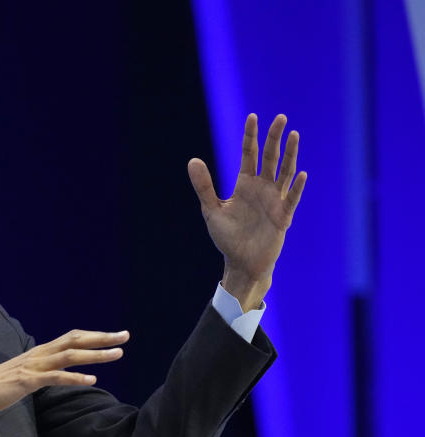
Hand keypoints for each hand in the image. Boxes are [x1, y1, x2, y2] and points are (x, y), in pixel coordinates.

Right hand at [0, 329, 129, 427]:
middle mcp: (38, 355)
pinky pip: (55, 377)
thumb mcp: (25, 374)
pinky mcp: (27, 381)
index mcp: (39, 353)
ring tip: (117, 354)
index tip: (115, 335)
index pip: (71, 338)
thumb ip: (41, 370)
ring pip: (69, 356)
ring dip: (95, 354)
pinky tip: (91, 379)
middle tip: (125, 336)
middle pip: (75, 340)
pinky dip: (74, 377)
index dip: (94, 335)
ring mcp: (33, 367)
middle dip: (102, 338)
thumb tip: (56, 372)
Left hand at [187, 113, 306, 310]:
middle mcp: (262, 189)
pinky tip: (300, 174)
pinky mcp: (282, 217)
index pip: (249, 155)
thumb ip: (204, 186)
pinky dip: (295, 188)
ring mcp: (274, 201)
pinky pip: (290, 200)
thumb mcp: (211, 210)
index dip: (251, 137)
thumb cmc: (227, 237)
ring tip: (294, 134)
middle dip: (274, 138)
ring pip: (284, 173)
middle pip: (270, 158)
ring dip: (290, 155)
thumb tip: (192, 160)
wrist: (241, 263)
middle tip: (280, 117)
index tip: (252, 117)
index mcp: (245, 185)